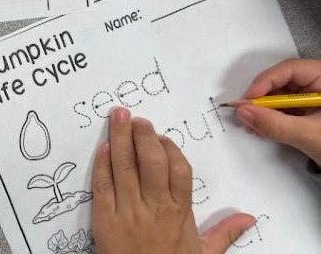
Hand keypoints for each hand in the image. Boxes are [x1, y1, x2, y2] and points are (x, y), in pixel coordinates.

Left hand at [92, 107, 255, 253]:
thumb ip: (224, 233)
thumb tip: (248, 218)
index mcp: (179, 213)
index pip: (178, 170)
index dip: (169, 149)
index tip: (160, 136)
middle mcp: (154, 208)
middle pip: (151, 163)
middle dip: (143, 136)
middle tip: (135, 118)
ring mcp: (128, 213)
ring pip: (125, 167)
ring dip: (120, 139)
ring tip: (117, 118)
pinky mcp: (104, 220)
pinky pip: (102, 186)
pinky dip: (102, 164)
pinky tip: (103, 147)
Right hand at [236, 59, 320, 165]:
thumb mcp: (310, 135)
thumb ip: (275, 124)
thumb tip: (242, 112)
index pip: (292, 70)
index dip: (267, 81)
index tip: (249, 99)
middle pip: (284, 83)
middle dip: (262, 99)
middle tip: (244, 113)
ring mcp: (316, 101)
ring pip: (281, 97)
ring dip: (263, 111)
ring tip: (250, 125)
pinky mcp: (311, 115)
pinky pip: (285, 111)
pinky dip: (270, 119)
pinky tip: (259, 129)